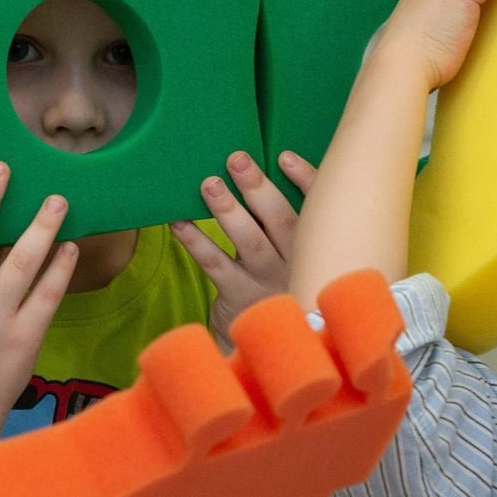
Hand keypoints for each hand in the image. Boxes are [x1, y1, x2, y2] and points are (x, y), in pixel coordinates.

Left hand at [172, 150, 317, 337]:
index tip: (285, 157)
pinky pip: (216, 265)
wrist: (264, 340)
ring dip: (227, 211)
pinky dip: (196, 241)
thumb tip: (254, 170)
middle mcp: (296, 264)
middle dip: (258, 188)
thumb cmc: (273, 281)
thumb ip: (282, 221)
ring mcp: (267, 283)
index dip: (306, 181)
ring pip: (249, 243)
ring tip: (209, 184)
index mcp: (313, 247)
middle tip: (237, 159)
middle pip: (283, 222)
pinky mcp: (239, 297)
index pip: (317, 211)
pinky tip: (179, 222)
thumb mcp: (290, 254)